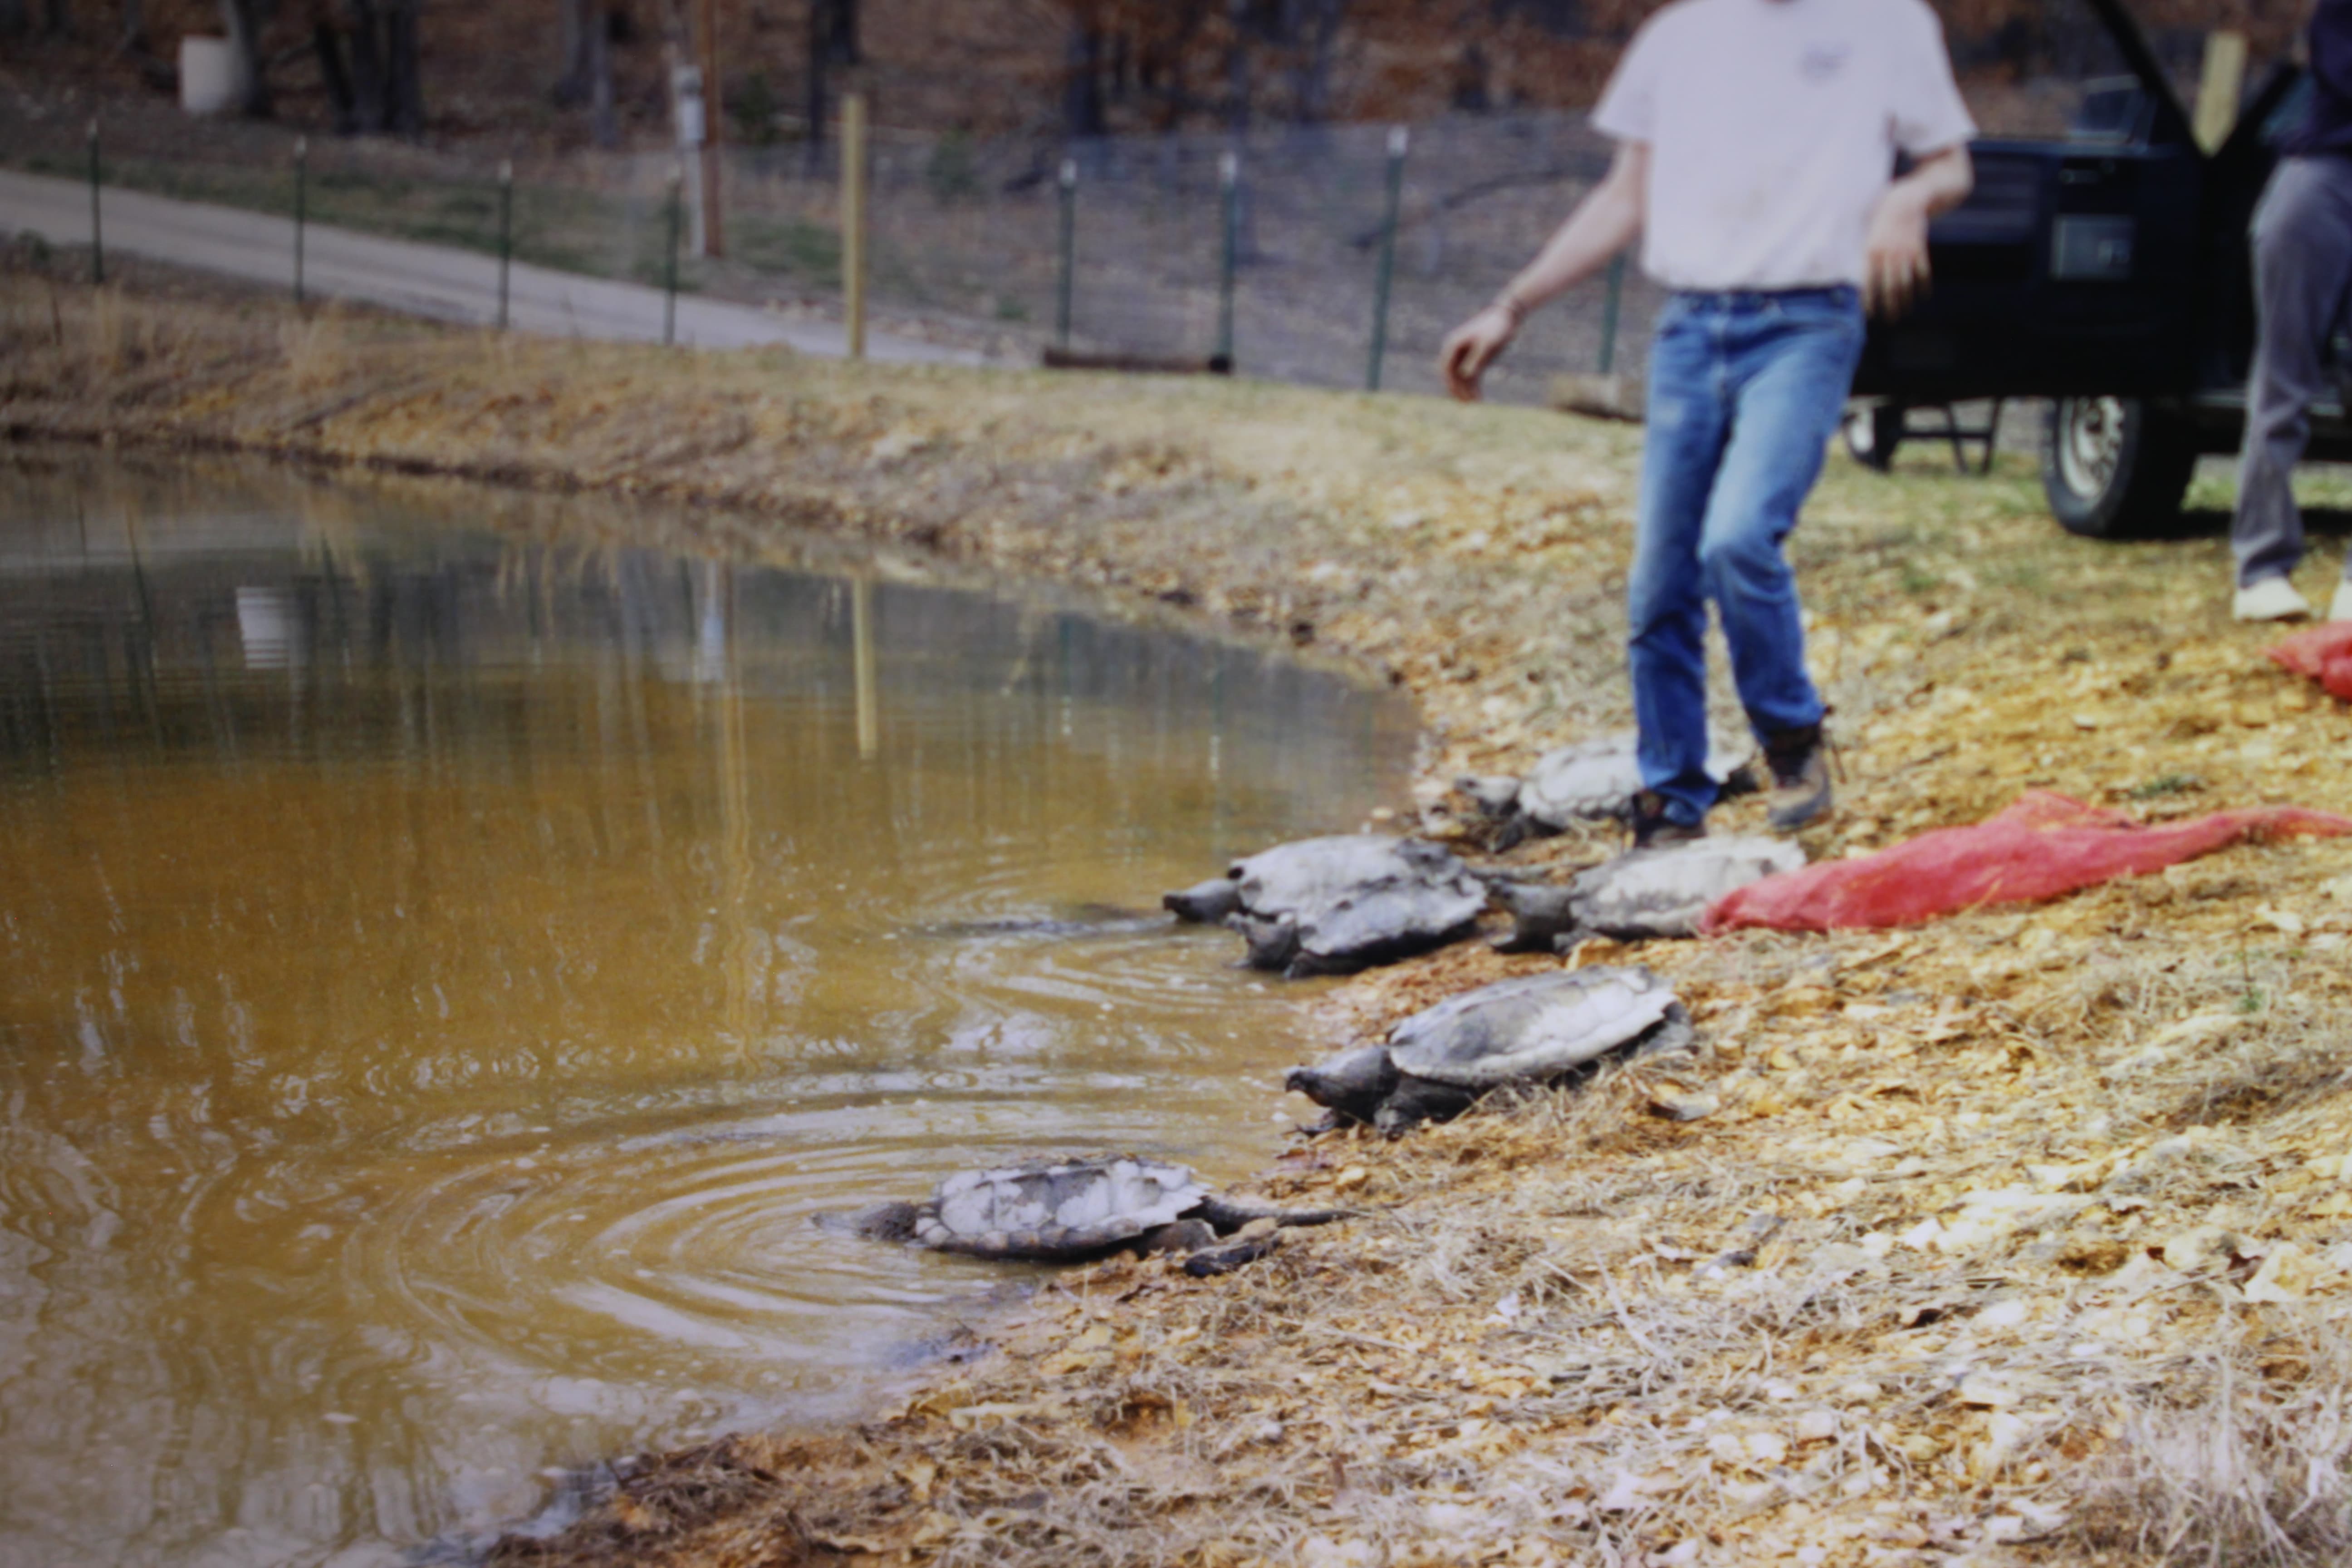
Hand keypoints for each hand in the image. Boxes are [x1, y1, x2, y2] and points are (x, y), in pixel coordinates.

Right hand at [1440, 304, 1517, 400]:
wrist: (1507, 317)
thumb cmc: (1497, 328)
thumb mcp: (1488, 344)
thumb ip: (1477, 359)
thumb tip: (1466, 376)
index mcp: (1453, 344)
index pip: (1446, 367)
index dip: (1449, 382)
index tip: (1456, 394)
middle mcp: (1455, 350)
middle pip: (1451, 374)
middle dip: (1456, 389)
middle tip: (1465, 403)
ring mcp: (1464, 355)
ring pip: (1460, 377)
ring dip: (1465, 390)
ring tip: (1474, 402)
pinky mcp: (1474, 358)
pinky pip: (1470, 375)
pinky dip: (1473, 386)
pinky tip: (1478, 396)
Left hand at [1864, 186, 1932, 319]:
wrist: (1905, 200)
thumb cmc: (1880, 218)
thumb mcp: (1866, 234)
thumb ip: (1864, 255)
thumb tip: (1857, 278)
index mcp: (1871, 253)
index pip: (1868, 283)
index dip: (1869, 301)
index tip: (1869, 315)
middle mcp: (1888, 256)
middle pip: (1889, 288)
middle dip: (1890, 307)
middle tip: (1890, 320)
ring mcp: (1905, 253)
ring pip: (1906, 283)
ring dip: (1906, 300)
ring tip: (1904, 311)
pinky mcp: (1919, 249)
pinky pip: (1922, 272)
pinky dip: (1922, 285)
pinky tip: (1922, 295)